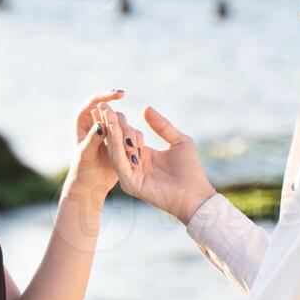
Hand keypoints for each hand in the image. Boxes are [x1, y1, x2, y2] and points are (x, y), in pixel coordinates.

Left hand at [61, 89, 126, 204]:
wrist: (90, 184)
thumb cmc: (82, 169)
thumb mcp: (85, 153)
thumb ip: (92, 138)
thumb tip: (101, 124)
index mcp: (83, 120)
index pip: (95, 100)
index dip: (107, 95)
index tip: (120, 94)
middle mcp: (97, 122)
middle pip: (112, 110)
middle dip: (120, 120)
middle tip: (127, 133)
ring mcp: (109, 130)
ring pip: (124, 122)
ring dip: (128, 133)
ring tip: (129, 149)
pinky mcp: (120, 140)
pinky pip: (131, 134)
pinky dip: (134, 141)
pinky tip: (133, 153)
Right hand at [100, 104, 216, 223]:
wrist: (196, 195)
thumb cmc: (191, 170)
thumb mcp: (179, 141)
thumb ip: (162, 126)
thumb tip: (145, 108)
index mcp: (143, 156)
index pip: (126, 136)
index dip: (119, 121)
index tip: (110, 104)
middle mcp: (134, 165)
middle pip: (118, 141)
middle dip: (111, 122)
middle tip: (103, 104)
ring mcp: (130, 175)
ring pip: (116, 150)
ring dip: (111, 130)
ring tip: (107, 112)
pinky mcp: (130, 183)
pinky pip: (120, 161)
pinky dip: (116, 144)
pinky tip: (114, 130)